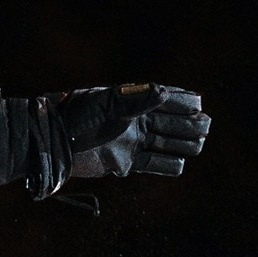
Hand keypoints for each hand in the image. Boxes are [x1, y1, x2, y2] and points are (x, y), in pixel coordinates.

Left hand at [65, 83, 210, 180]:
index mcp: (133, 102)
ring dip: (182, 144)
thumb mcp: (105, 104)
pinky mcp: (124, 163)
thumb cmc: (76, 116)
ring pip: (165, 143)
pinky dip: (166, 165)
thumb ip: (136, 99)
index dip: (184, 102)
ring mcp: (131, 142)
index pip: (166, 100)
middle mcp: (136, 122)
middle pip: (171, 122)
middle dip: (189, 124)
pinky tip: (179, 164)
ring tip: (198, 144)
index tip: (199, 105)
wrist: (53, 142)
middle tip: (204, 127)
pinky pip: (152, 164)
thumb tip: (163, 91)